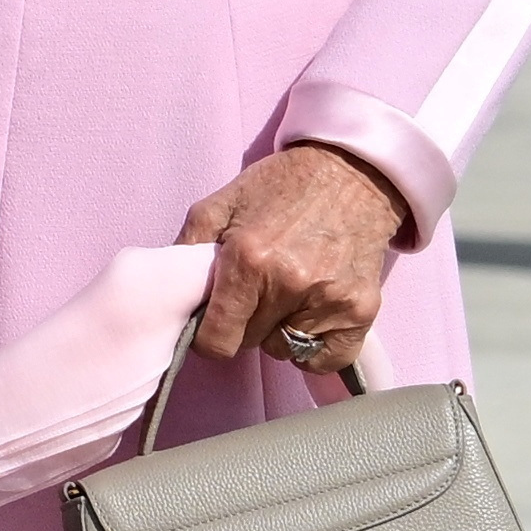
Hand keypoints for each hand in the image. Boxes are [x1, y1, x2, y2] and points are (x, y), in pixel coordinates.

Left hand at [175, 144, 410, 379]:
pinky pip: (326, 359)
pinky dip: (316, 347)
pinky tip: (312, 314)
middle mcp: (290, 284)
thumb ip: (188, 247)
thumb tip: (169, 293)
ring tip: (288, 294)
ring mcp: (330, 300)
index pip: (217, 341)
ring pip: (286, 350)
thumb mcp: (222, 202)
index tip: (214, 320)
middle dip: (245, 325)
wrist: (349, 171)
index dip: (209, 335)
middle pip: (250, 343)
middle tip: (256, 292)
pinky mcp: (361, 310)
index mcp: (249, 260)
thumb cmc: (281, 186)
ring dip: (279, 332)